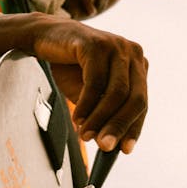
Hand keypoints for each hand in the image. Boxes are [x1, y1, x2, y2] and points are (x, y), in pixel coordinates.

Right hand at [32, 18, 147, 152]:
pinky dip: (86, 104)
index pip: (141, 103)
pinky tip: (77, 118)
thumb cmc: (71, 66)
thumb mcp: (91, 93)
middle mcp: (132, 54)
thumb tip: (110, 144)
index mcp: (137, 65)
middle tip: (105, 147)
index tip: (125, 150)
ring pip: (116, 93)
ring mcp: (116, 46)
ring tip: (86, 136)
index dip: (133, 128)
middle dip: (119, 126)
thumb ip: (103, 112)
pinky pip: (95, 82)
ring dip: (100, 119)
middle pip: (135, 99)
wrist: (45, 37)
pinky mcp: (96, 44)